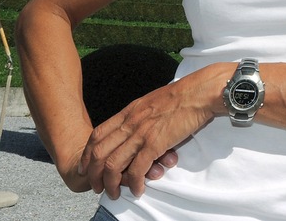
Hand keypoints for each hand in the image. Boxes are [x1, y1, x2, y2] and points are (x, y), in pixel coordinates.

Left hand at [79, 66, 223, 198]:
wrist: (199, 92)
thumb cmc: (182, 95)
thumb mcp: (152, 102)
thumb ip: (140, 115)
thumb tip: (136, 128)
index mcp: (129, 111)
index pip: (97, 135)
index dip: (88, 155)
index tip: (87, 168)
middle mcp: (130, 122)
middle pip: (99, 153)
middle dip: (94, 175)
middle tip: (97, 187)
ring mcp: (141, 133)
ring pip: (113, 165)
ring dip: (111, 184)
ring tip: (115, 193)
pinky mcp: (155, 143)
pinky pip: (137, 169)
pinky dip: (135, 183)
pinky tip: (138, 190)